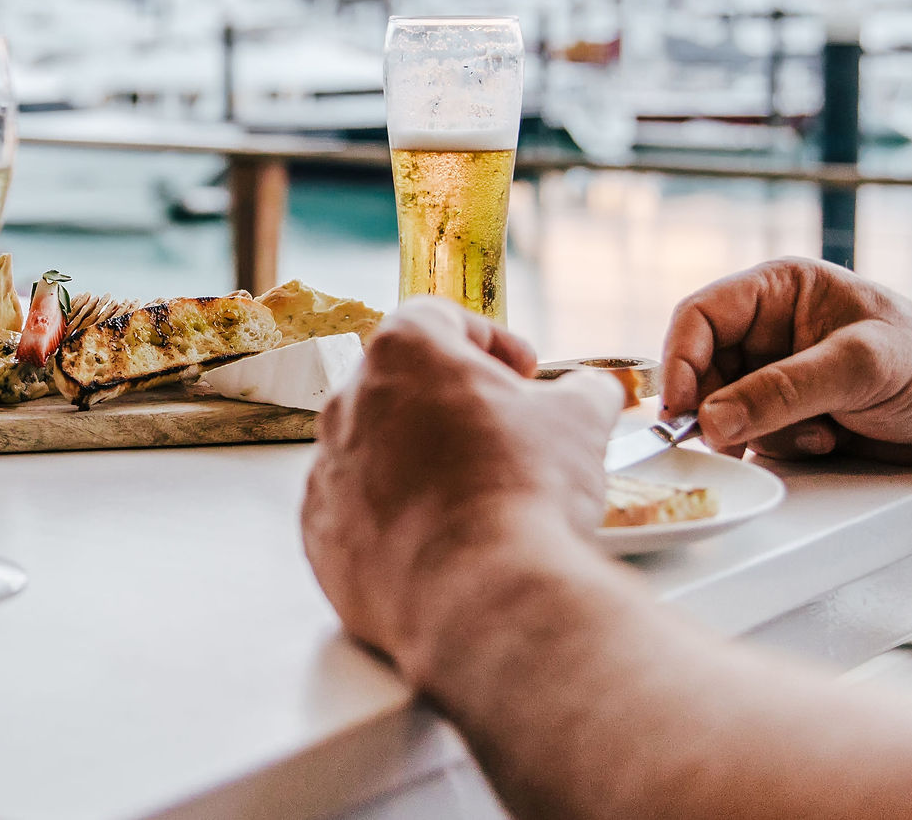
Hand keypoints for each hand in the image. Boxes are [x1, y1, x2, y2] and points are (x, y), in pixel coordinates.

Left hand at [301, 298, 620, 675]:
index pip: (440, 318)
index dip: (490, 341)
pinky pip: (356, 512)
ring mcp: (327, 469)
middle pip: (403, 386)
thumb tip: (591, 391)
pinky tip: (440, 540)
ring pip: (376, 450)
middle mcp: (348, 401)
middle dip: (454, 404)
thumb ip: (584, 390)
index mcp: (401, 352)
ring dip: (420, 463)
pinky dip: (394, 518)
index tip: (524, 373)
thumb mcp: (580, 421)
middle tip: (505, 435)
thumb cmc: (525, 490)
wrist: (484, 593)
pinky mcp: (320, 533)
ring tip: (475, 496)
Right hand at [661, 257, 911, 465]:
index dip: (680, 359)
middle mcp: (771, 328)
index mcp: (779, 289)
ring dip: (759, 431)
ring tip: (814, 434)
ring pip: (725, 407)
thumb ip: (781, 391)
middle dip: (718, 405)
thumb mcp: (858, 367)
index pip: (701, 316)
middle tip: (725, 438)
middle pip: (704, 367)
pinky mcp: (789, 412)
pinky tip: (826, 440)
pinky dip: (780, 447)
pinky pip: (753, 434)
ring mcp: (778, 372)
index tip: (680, 405)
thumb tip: (713, 419)